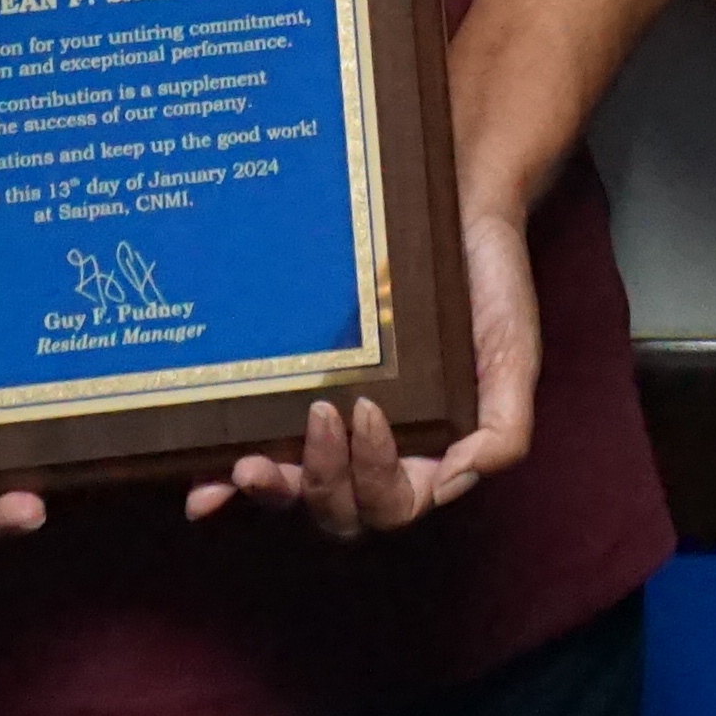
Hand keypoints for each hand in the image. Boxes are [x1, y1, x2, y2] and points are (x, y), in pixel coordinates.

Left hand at [197, 194, 543, 530]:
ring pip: (292, 488)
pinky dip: (223, 473)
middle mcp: (373, 450)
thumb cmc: (488, 284)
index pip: (393, 503)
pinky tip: (200, 479)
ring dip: (267, 490)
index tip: (366, 409)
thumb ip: (504, 430)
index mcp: (428, 455)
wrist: (451, 206)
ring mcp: (329, 424)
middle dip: (316, 484)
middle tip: (312, 423)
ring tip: (243, 469)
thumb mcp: (515, 355)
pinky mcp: (293, 390)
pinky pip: (257, 443)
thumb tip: (452, 481)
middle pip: (336, 508)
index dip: (373, 476)